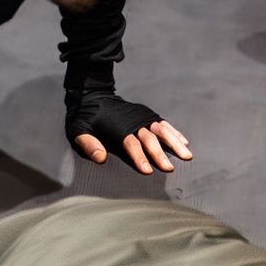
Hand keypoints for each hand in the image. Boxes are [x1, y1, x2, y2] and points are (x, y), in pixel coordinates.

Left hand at [73, 117, 192, 175]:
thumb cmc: (84, 117)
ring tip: (187, 156)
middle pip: (149, 139)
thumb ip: (88, 144)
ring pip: (161, 130)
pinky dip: (174, 132)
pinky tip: (184, 142)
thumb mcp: (78, 130)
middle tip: (169, 168)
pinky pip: (163, 124)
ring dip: (175, 143)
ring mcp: (141, 117)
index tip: (148, 170)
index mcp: (117, 127)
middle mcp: (133, 121)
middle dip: (160, 154)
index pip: (131, 143)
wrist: (93, 95)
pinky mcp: (146, 114)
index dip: (139, 157)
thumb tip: (100, 157)